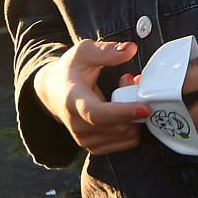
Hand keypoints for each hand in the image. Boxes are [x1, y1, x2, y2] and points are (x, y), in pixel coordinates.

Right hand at [34, 39, 150, 155]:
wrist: (54, 91)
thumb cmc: (71, 70)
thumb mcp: (85, 51)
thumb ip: (107, 51)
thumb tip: (130, 50)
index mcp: (72, 100)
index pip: (97, 114)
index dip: (122, 113)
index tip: (144, 108)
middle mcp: (77, 124)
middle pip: (117, 127)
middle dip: (134, 105)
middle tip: (128, 82)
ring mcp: (84, 139)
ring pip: (125, 135)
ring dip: (134, 116)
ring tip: (123, 94)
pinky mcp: (94, 147)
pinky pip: (125, 142)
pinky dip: (132, 126)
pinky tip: (123, 109)